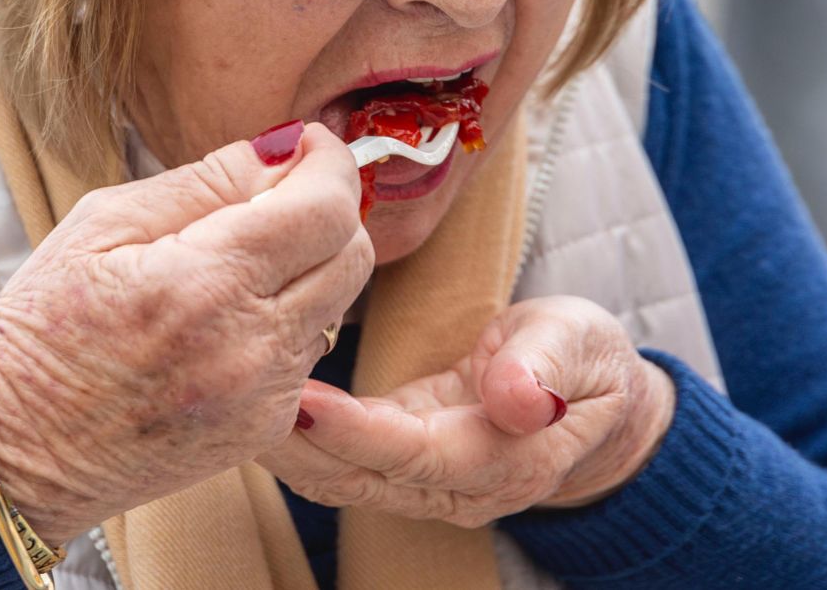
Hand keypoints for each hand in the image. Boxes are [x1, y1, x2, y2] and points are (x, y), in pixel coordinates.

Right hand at [0, 122, 371, 542]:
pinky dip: (286, 320)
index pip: (325, 207)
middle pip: (353, 252)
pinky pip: (308, 350)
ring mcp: (264, 395)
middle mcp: (249, 345)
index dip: (330, 163)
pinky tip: (227, 319)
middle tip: (278, 195)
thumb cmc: (43, 331)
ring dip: (309, 265)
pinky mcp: (266, 427)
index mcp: (204, 284)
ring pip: (338, 300)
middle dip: (328, 210)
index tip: (309, 145)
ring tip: (239, 262)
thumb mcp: (102, 225)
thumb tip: (283, 148)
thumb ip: (205, 180)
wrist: (14, 454)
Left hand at [258, 296, 675, 527]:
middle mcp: (460, 485)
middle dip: (297, 446)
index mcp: (508, 455)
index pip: (417, 452)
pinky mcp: (404, 462)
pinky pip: (345, 462)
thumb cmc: (586, 358)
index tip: (303, 403)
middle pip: (364, 476)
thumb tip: (521, 400)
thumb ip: (548, 366)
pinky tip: (262, 403)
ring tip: (231, 399)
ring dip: (287, 448)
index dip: (357, 433)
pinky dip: (301, 440)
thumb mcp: (582, 342)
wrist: (595, 399)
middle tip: (236, 396)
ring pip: (344, 478)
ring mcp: (429, 481)